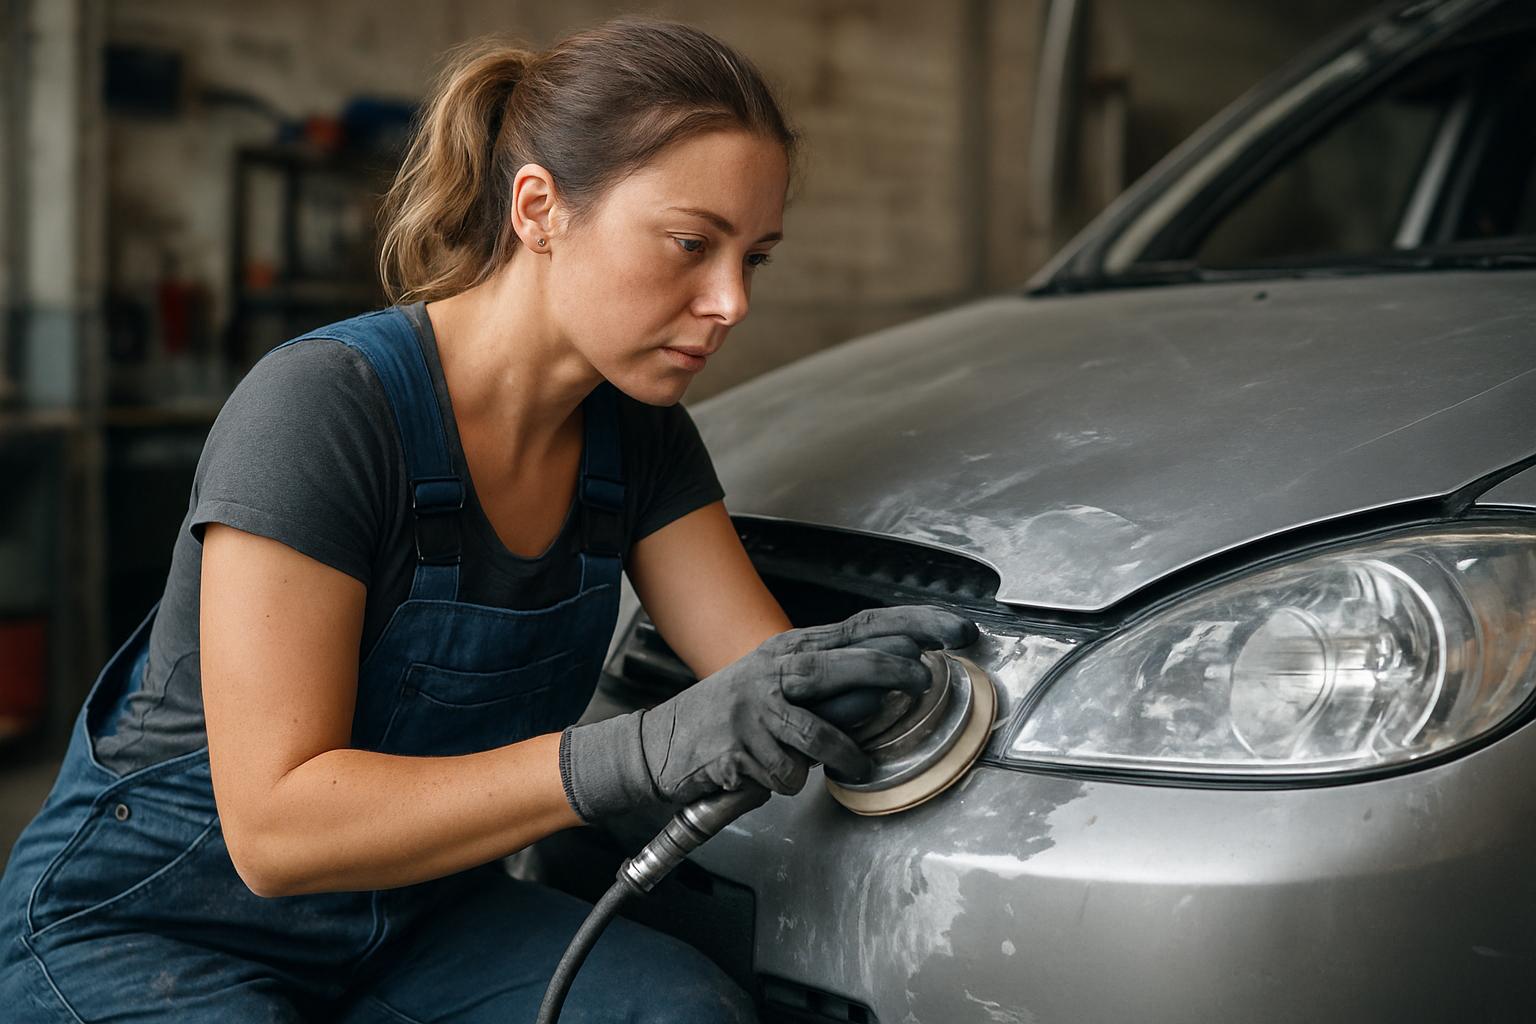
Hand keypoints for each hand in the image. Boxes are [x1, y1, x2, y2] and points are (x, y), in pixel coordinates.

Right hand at [560, 604, 977, 821]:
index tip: (957, 631)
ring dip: (845, 753)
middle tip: (925, 682)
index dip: (915, 625)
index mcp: (793, 649)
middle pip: (845, 660)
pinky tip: (774, 775)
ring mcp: (756, 706)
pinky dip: (791, 780)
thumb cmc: (732, 717)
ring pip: (820, 728)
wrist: (662, 745)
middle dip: (891, 669)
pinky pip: (789, 771)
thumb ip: (834, 688)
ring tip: (853, 767)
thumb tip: (888, 689)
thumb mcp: (783, 688)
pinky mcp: (741, 744)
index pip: (864, 626)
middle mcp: (776, 668)